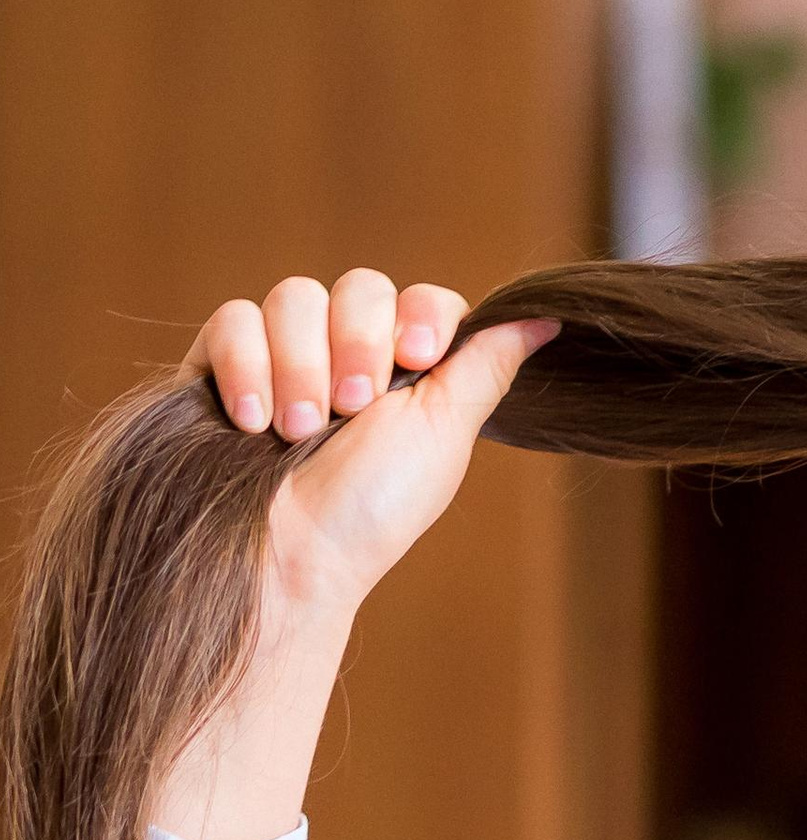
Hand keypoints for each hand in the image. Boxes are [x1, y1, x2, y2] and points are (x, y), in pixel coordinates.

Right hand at [157, 273, 557, 839]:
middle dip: (359, 345)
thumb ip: (486, 366)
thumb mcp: (443, 433)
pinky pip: (233, 320)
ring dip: (302, 366)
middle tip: (353, 410)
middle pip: (359, 286)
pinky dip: (247, 367)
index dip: (420, 315)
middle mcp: (349, 352)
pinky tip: (254, 421)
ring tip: (298, 431)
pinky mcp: (223, 361)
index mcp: (410, 370)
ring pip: (293, 297)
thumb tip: (549, 314)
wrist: (294, 553)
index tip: (418, 357)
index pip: (423, 298)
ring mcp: (285, 352)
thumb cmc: (374, 508)